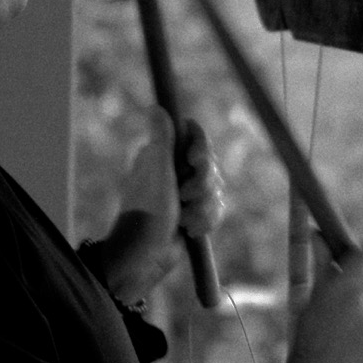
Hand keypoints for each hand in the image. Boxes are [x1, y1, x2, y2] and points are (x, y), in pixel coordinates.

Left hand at [100, 109, 223, 303]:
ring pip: (216, 190)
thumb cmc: (148, 213)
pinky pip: (216, 209)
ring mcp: (186, 192)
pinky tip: (190, 230)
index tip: (193, 162)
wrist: (146, 255)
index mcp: (163, 155)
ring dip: (203, 208)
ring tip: (184, 220)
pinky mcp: (194, 212)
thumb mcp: (157, 173)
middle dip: (203, 185)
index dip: (201, 150)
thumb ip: (162, 141)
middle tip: (184, 197)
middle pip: (210, 164)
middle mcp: (175, 170)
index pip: (195, 137)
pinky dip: (206, 221)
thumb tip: (156, 107)